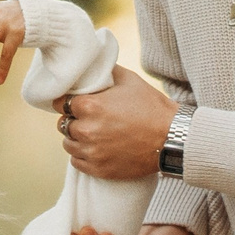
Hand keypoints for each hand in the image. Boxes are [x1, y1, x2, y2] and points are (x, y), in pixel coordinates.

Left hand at [57, 66, 175, 178]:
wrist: (173, 138)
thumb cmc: (152, 107)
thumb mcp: (129, 80)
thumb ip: (106, 72)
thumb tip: (93, 64)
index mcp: (90, 106)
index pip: (60, 103)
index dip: (67, 102)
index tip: (74, 103)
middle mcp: (87, 130)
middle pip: (63, 124)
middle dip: (73, 120)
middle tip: (87, 119)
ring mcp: (92, 152)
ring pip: (68, 144)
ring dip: (76, 139)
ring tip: (92, 135)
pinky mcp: (99, 169)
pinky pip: (77, 162)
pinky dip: (83, 156)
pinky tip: (95, 149)